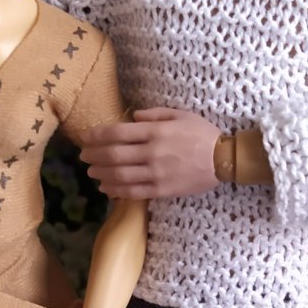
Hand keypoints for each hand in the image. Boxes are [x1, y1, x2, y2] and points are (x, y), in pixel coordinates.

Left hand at [79, 108, 220, 198]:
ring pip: (119, 175)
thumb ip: (155, 115)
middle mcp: (152, 153)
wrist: (223, 159)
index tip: (85, 137)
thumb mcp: (181, 115)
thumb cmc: (203, 133)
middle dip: (94, 155)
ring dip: (101, 174)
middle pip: (113, 155)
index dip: (96, 135)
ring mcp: (156, 173)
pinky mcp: (162, 190)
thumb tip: (132, 118)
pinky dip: (116, 191)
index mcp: (156, 132)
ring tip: (91, 171)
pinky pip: (133, 192)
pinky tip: (106, 188)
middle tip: (83, 155)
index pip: (117, 133)